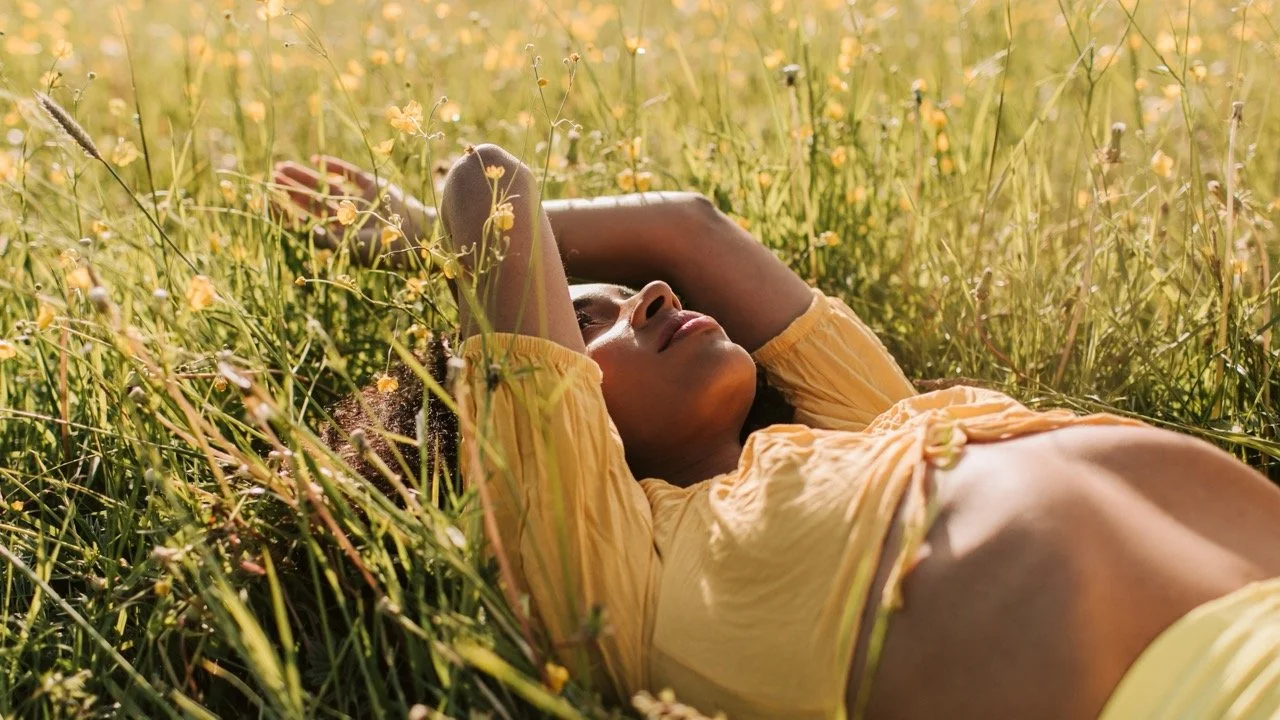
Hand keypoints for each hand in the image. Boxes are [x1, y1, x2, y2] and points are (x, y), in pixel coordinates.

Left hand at [271, 155, 434, 265]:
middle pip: (312, 203)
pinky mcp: (375, 187)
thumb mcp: (354, 248)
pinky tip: (316, 160)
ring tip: (281, 168)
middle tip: (270, 178)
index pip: (307, 222)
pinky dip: (334, 167)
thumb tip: (302, 229)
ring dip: (304, 178)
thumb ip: (328, 239)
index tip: (268, 200)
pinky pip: (350, 175)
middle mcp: (348, 219)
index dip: (288, 212)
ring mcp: (361, 201)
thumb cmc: (390, 248)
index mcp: (340, 236)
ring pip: (326, 187)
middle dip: (291, 191)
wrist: (424, 236)